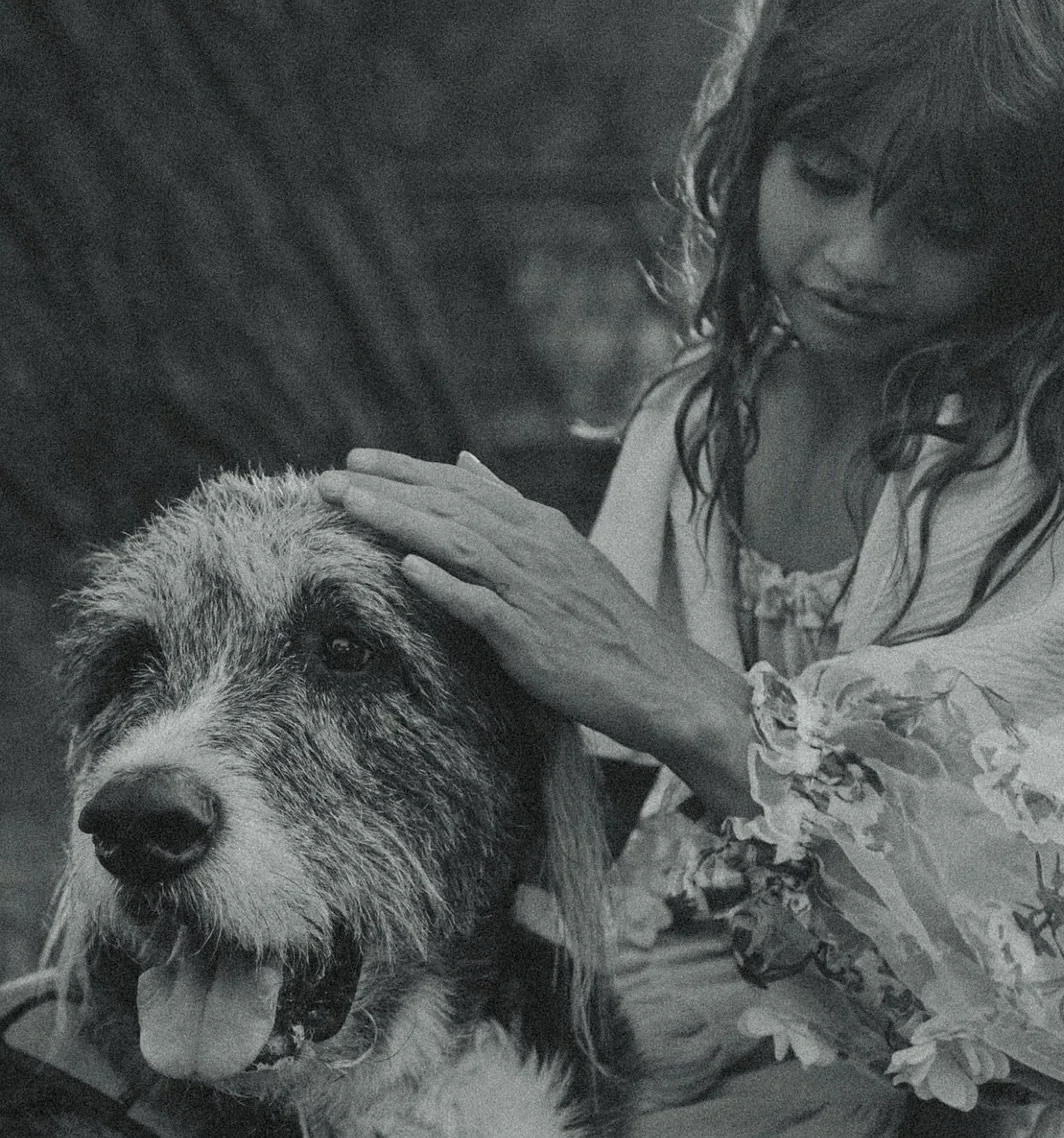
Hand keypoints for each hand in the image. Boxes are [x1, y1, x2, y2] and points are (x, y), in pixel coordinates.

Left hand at [315, 450, 752, 816]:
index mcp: (540, 525)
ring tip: (350, 506)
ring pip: (458, 543)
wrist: (657, 678)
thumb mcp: (561, 550)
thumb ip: (510, 508)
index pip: (462, 485)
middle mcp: (534, 547)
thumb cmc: (605, 621)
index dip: (407, 469)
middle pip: (451, 505)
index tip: (357, 459)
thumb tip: (464, 462)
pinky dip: (446, 583)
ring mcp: (533, 589)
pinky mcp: (532, 635)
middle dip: (387, 488)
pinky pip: (482, 604)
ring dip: (400, 521)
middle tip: (330, 477)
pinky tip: (408, 568)